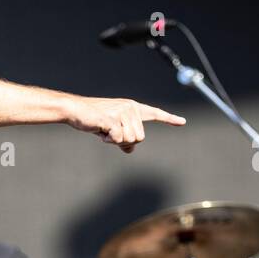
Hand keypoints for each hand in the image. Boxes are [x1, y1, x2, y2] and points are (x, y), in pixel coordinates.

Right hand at [69, 96, 186, 152]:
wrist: (75, 111)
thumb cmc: (93, 120)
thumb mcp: (111, 130)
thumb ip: (123, 139)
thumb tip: (130, 150)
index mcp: (133, 108)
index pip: (154, 114)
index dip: (169, 119)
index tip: (182, 122)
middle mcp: (131, 107)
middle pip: (139, 138)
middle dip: (124, 141)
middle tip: (109, 133)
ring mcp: (122, 111)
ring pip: (130, 140)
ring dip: (114, 141)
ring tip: (103, 130)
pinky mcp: (113, 118)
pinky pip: (118, 138)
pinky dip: (108, 140)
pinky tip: (100, 131)